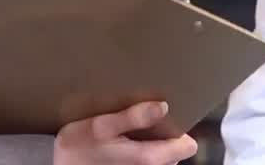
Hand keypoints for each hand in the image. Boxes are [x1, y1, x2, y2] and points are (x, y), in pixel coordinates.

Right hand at [53, 101, 197, 164]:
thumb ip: (133, 117)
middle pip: (174, 151)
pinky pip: (147, 162)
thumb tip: (163, 106)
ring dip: (150, 143)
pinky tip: (122, 145)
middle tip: (141, 120)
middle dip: (161, 134)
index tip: (166, 115)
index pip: (186, 145)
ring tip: (129, 132)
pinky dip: (139, 153)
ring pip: (161, 157)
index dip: (178, 128)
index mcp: (150, 158)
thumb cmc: (78, 150)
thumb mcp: (100, 126)